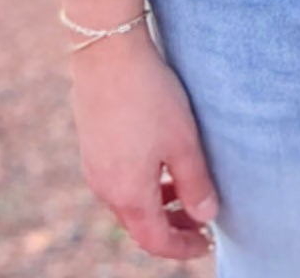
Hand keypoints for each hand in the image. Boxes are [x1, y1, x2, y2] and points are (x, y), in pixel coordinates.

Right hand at [69, 24, 219, 261]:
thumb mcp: (183, 141)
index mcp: (128, 194)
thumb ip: (195, 184)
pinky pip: (117, 181)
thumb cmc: (150, 96)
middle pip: (139, 226)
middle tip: (200, 220)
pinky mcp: (91, 145)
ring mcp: (94, 166)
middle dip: (172, 228)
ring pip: (128, 202)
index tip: (207, 243)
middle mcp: (105, 188)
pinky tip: (159, 162)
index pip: (156, 241)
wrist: (108, 52)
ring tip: (183, 191)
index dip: (183, 247)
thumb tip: (206, 215)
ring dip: (156, 206)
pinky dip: (141, 185)